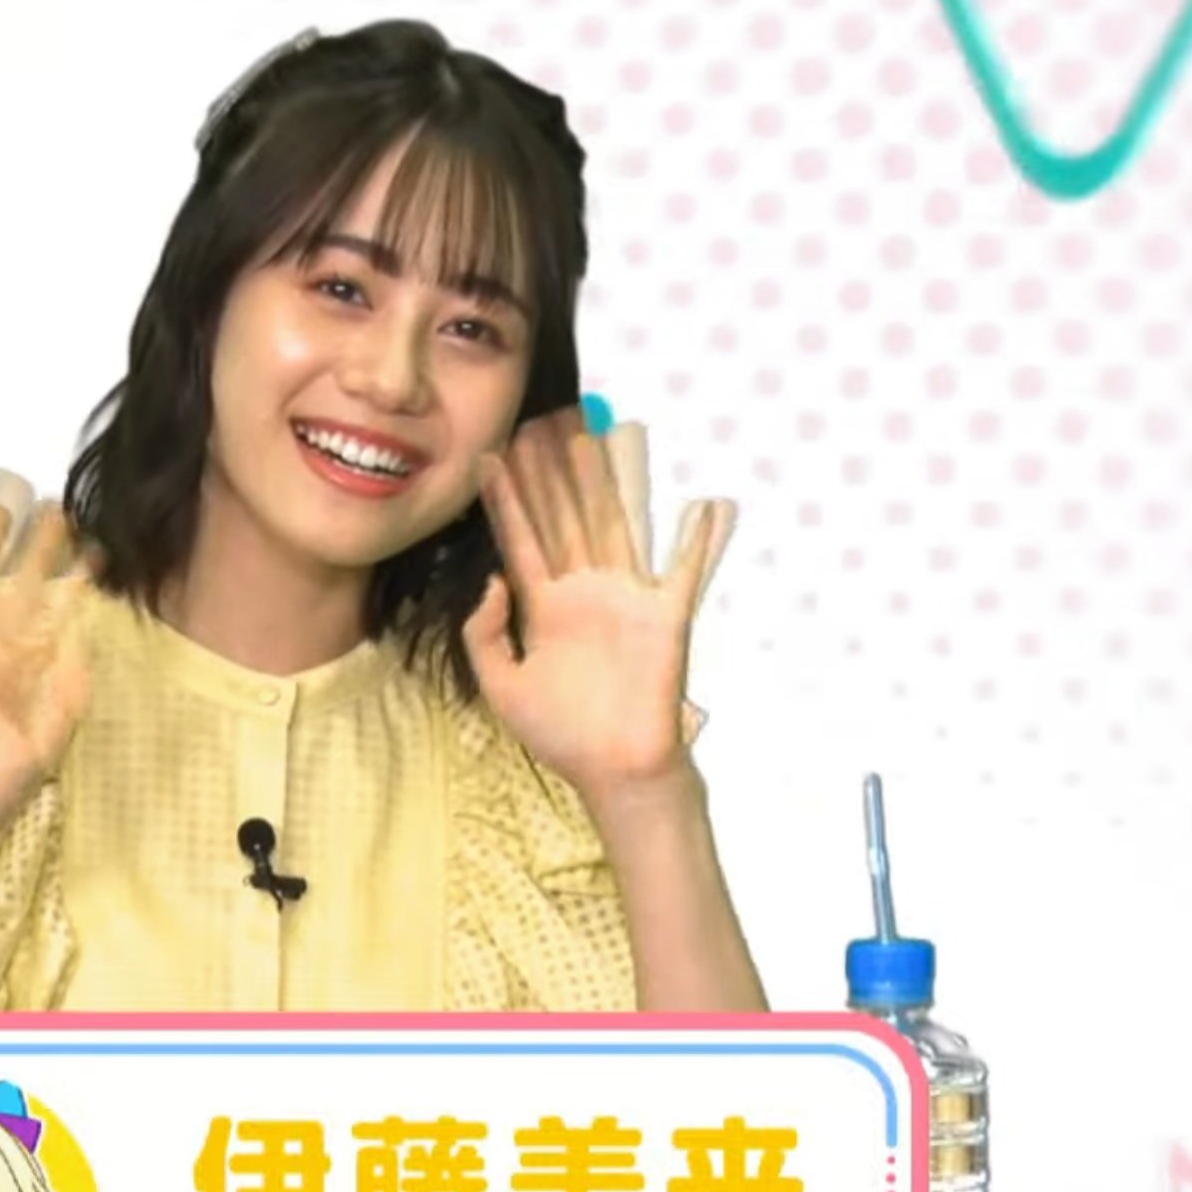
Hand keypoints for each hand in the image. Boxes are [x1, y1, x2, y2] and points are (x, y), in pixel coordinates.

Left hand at [464, 410, 734, 800]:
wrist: (614, 771)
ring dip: (607, 479)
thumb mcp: (502, 686)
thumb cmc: (560, 735)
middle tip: (541, 419)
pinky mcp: (666, 616)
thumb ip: (484, 634)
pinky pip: (685, 571)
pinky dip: (699, 539)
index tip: (491, 456)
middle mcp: (585, 592)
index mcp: (545, 608)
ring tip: (597, 432)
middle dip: (551, 470)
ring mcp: (627, 599)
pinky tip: (707, 504)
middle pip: (565, 516)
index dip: (507, 499)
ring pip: (614, 524)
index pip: (523, 539)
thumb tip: (492, 579)